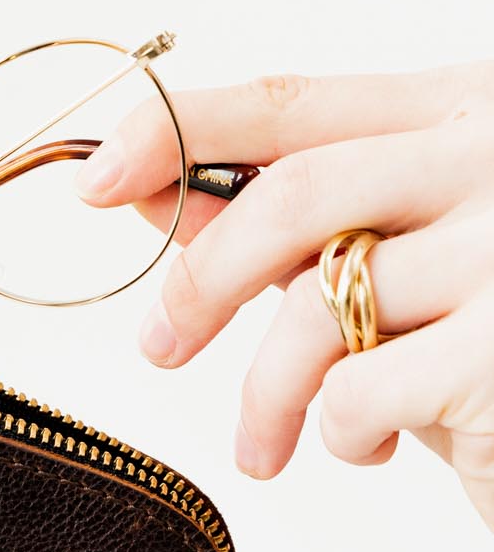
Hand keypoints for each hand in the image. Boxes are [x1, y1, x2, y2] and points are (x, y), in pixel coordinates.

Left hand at [78, 61, 493, 529]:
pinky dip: (336, 431)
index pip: (293, 102)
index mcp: (461, 114)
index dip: (179, 131)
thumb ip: (288, 225)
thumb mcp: (388, 266)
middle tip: (159, 346)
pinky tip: (362, 447)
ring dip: (265, 394)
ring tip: (260, 449)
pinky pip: (360, 386)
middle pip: (296, 193)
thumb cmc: (483, 347)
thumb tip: (147, 189)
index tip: (96, 176)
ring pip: (318, 303)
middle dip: (202, 278)